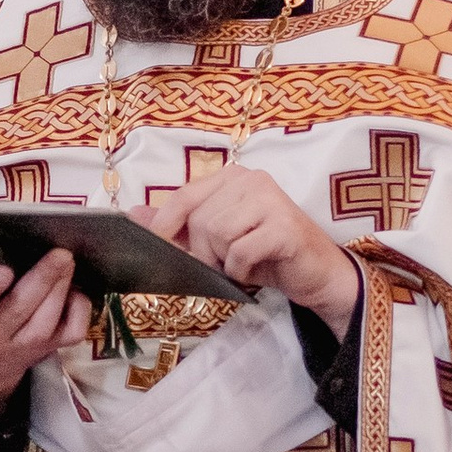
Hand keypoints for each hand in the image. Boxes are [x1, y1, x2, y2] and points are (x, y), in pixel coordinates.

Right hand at [0, 250, 89, 441]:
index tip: (2, 270)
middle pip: (19, 311)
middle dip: (41, 280)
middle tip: (58, 252)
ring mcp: (21, 348)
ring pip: (46, 322)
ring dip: (60, 290)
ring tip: (66, 260)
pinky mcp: (46, 350)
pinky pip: (68, 334)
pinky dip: (78, 312)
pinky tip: (76, 289)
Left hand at [149, 170, 361, 335]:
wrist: (316, 274)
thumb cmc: (267, 255)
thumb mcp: (218, 239)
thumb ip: (180, 224)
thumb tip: (135, 214)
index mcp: (233, 177)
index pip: (184, 196)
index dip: (165, 225)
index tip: (159, 248)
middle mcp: (251, 180)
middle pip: (199, 220)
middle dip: (205, 253)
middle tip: (224, 265)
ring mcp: (271, 199)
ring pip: (217, 235)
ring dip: (225, 262)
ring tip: (242, 266)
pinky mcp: (285, 225)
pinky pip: (241, 252)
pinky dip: (242, 271)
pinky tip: (256, 272)